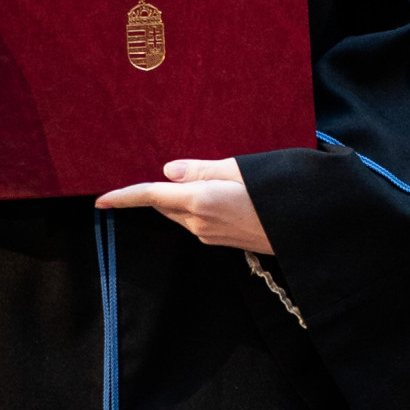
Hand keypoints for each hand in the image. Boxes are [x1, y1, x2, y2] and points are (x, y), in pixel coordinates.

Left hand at [95, 158, 273, 254]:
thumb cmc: (279, 191)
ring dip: (177, 198)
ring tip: (193, 176)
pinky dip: (193, 207)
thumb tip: (168, 171)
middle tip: (159, 169)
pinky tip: (212, 193)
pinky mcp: (223, 241)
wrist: (310, 227)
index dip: (123, 197)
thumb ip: (200, 169)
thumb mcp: (239, 168)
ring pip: (180, 214)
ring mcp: (211, 236)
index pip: (151, 197)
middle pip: (164, 205)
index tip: (100, 201)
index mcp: (201, 201)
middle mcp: (200, 223)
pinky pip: (196, 221)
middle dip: (156, 191)